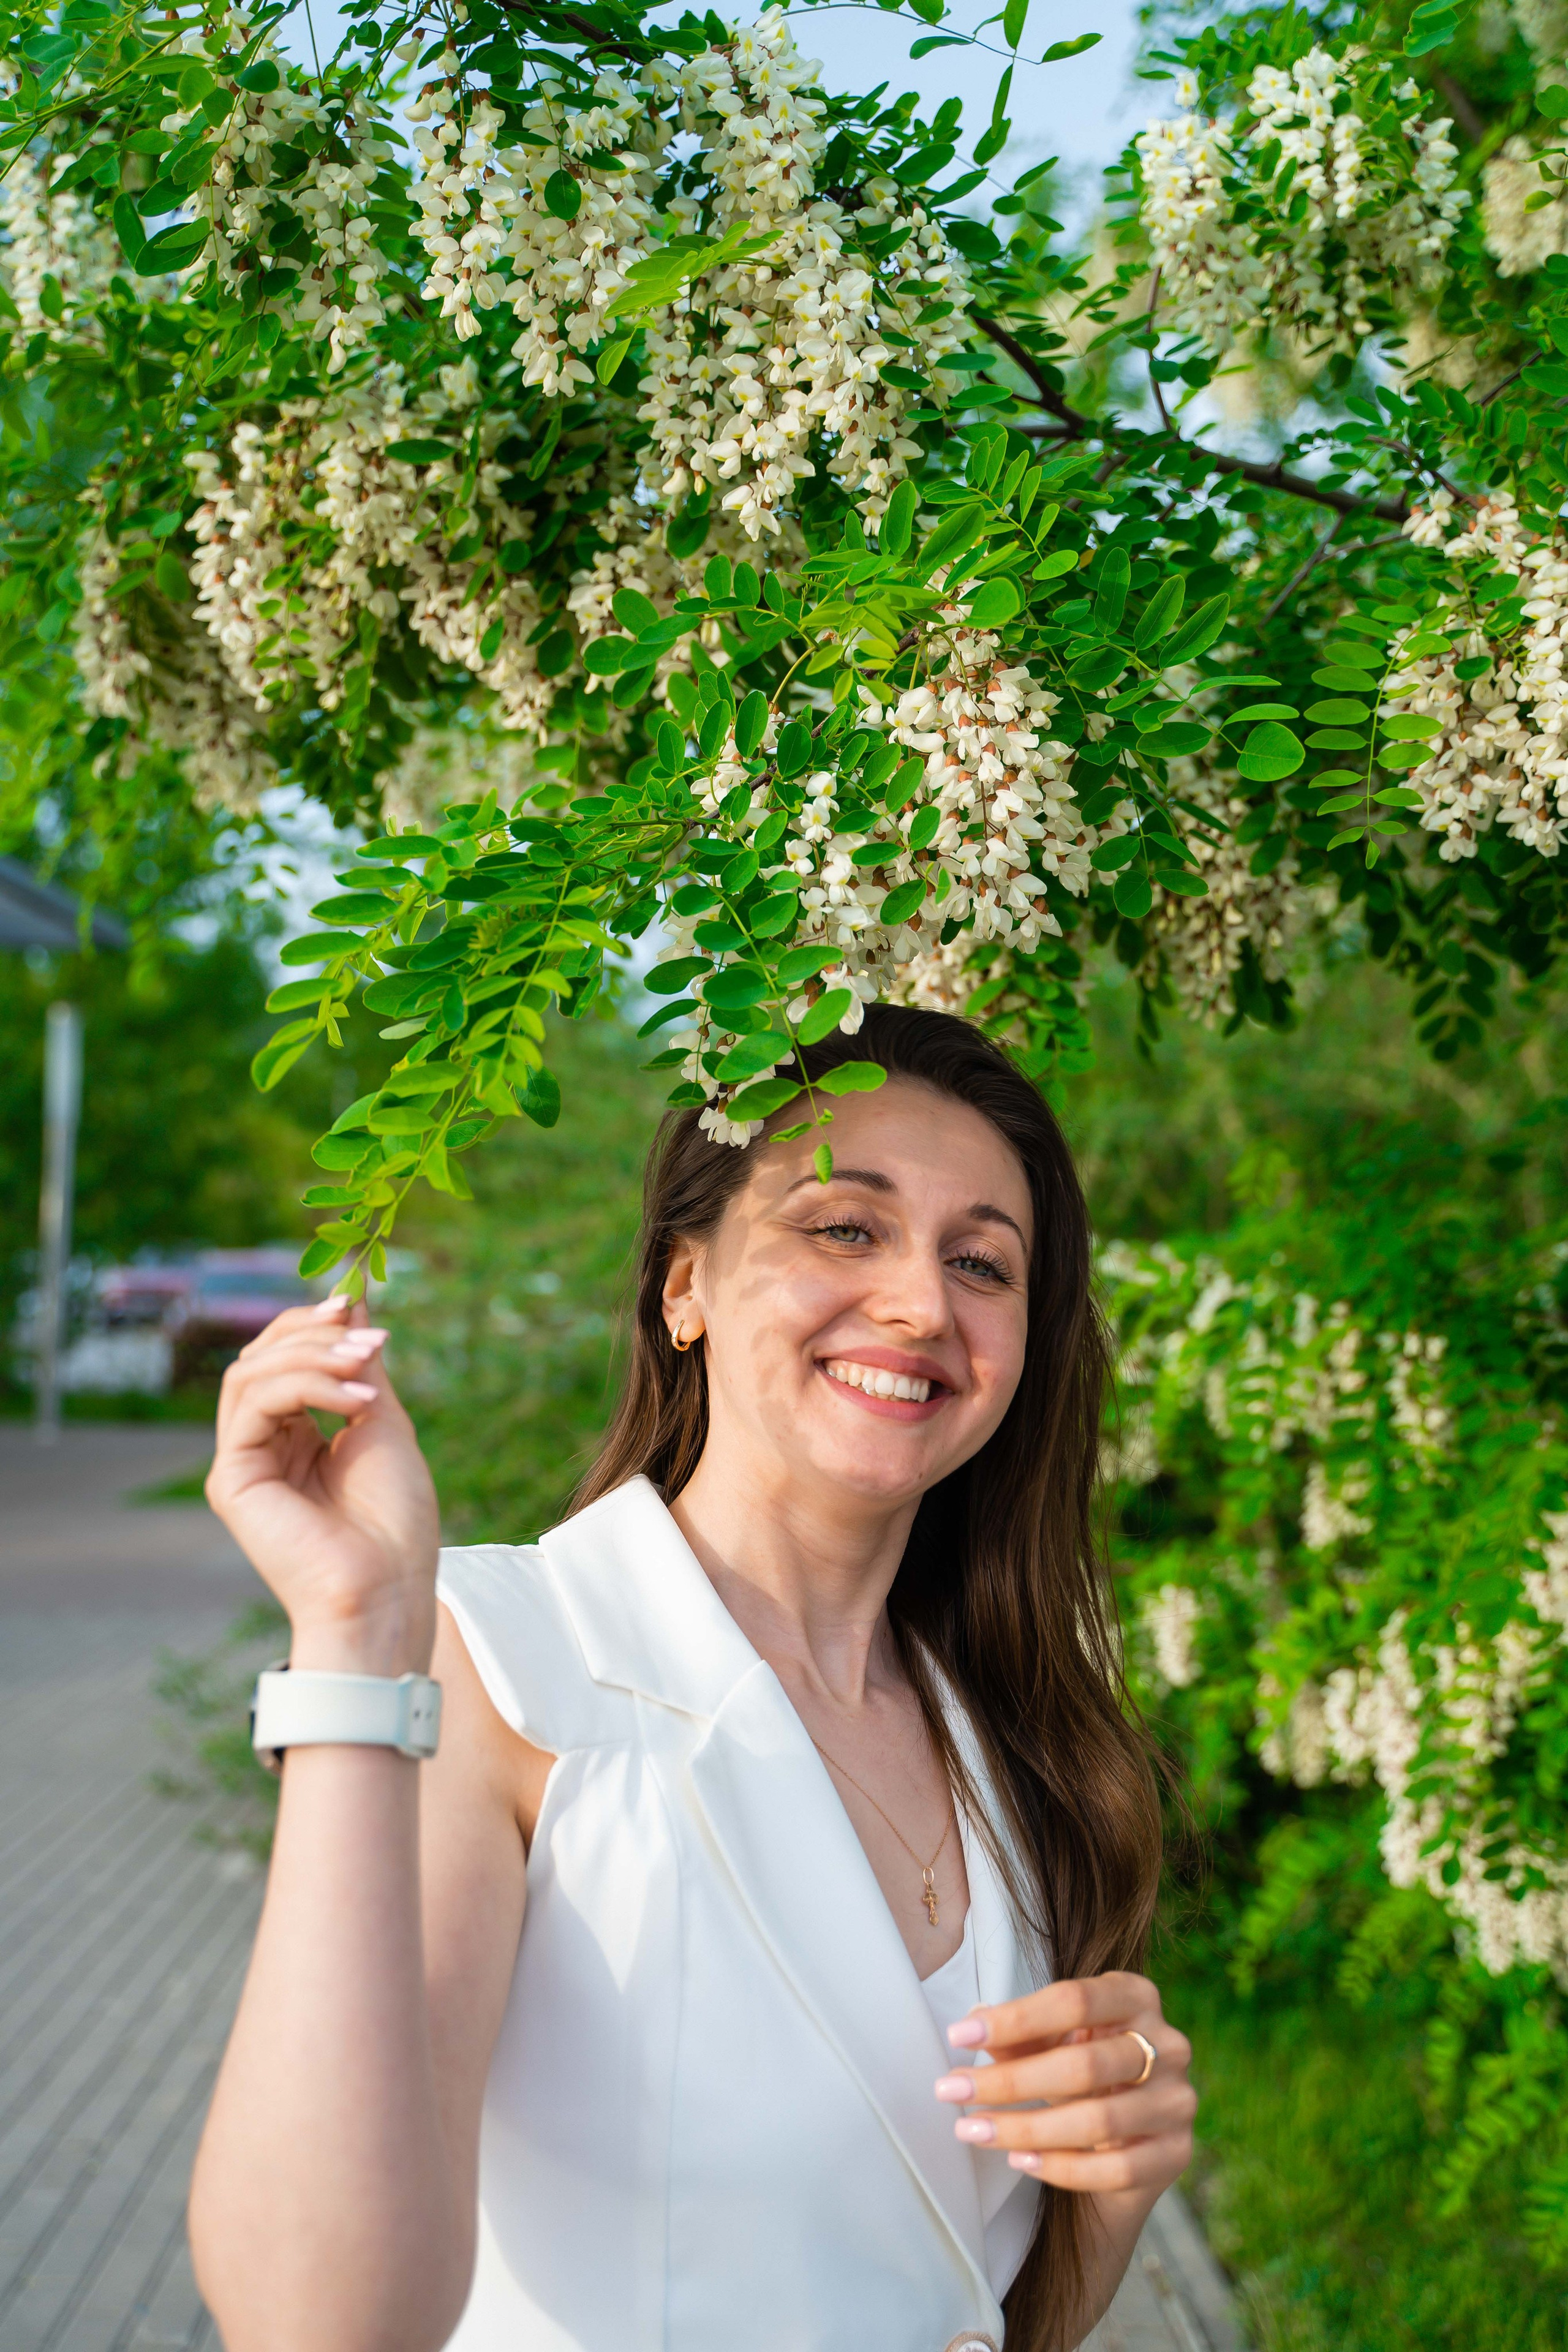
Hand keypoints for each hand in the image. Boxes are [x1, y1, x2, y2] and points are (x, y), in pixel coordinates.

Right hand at [205, 1295, 440, 1674]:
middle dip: (311, 1332)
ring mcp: (242, 1463)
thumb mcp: (384, 1425)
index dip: (313, 1325)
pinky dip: (306, 1385)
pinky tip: (356, 1400)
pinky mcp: (231, 1479)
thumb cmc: (395, 1523)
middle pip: (258, 1357)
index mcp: (295, 1438)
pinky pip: (254, 1403)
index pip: (283, 1359)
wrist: (388, 1592)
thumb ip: (361, 1368)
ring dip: (312, 1355)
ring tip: (365, 1362)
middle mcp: (261, 1447)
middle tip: (362, 1328)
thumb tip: (354, 1304)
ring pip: (251, 1373)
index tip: (356, 1304)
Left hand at [933, 1971, 1194, 2206]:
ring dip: (1025, 2128)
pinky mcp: (1177, 2153)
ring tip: (972, 2129)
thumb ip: (1019, 2035)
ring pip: (1098, 2121)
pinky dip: (1061, 2168)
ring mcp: (1178, 2101)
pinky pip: (1116, 2169)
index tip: (958, 2036)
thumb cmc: (1082, 2072)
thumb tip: (973, 2022)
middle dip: (1009, 2081)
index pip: (1074, 2000)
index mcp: (1136, 1996)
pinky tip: (1019, 2160)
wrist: (1128, 2135)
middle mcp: (1169, 2044)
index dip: (1015, 2018)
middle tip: (951, 2090)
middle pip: (1083, 2064)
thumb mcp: (1052, 2043)